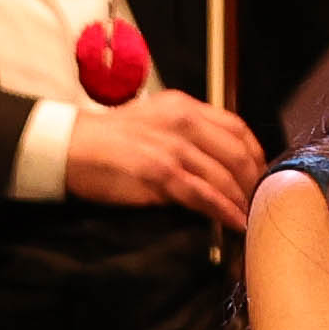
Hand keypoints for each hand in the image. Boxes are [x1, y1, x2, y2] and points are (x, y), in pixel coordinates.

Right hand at [64, 83, 267, 226]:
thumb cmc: (107, 141)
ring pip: (223, 175)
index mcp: (182, 107)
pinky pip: (202, 194)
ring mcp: (171, 147)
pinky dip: (223, 211)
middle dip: (254, 181)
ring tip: (252, 218)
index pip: (235, 127)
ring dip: (242, 200)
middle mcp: (182, 121)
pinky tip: (235, 223)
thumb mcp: (152, 123)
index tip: (261, 176)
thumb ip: (184, 136)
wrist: (67, 147)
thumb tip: (214, 165)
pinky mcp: (158, 172)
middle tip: (261, 203)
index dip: (255, 154)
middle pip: (236, 152)